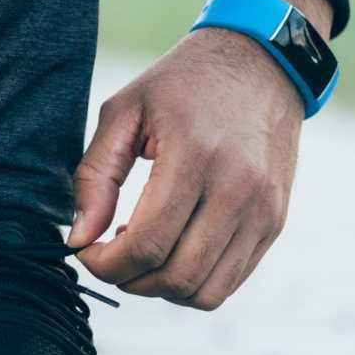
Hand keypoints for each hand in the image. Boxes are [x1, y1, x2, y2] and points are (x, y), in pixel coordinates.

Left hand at [67, 0, 330, 310]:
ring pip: (204, 292)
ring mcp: (263, 210)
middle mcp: (239, 189)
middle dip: (128, 279)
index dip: (105, 263)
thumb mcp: (123, 112)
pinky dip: (192, 283)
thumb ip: (94, 177)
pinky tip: (172, 248)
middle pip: (175, 277)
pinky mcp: (275, 222)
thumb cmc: (181, 84)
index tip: (86, 250)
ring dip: (159, 288)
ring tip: (141, 252)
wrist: (261, 62)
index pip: (147, 244)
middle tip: (109, 255)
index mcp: (196, 156)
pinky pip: (229, 282)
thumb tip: (79, 239)